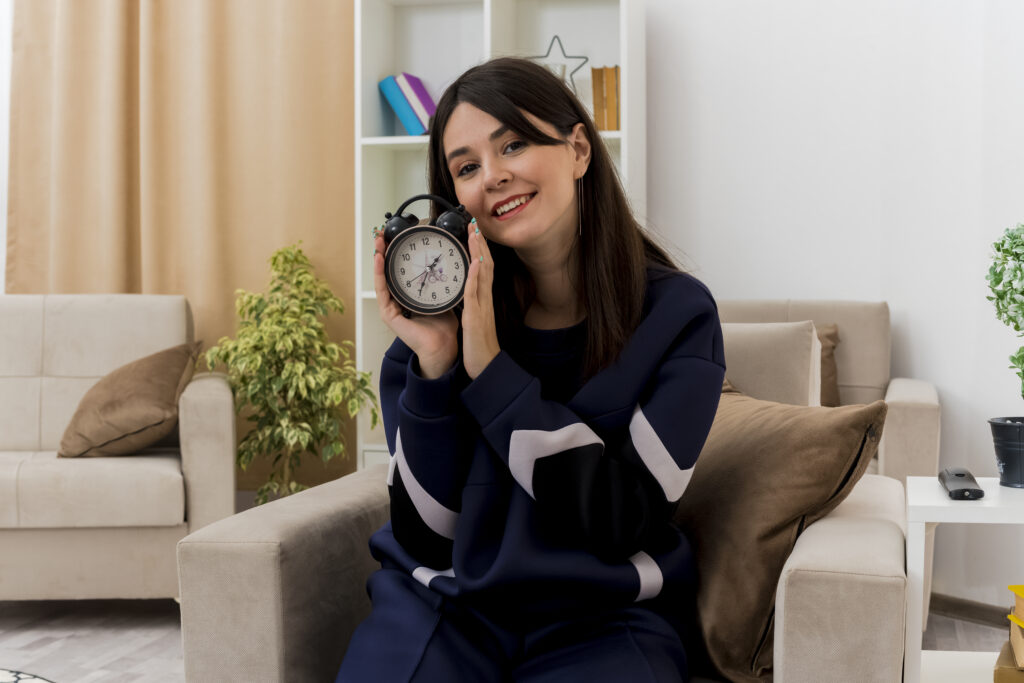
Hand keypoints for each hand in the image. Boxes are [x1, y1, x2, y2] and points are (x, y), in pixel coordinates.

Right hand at [373, 234, 457, 378]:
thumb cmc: (443, 324)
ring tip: (377, 241)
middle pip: (387, 272)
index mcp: (408, 296)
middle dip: (383, 252)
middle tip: (381, 233)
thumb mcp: (442, 294)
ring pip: (381, 278)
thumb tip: (446, 259)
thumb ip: (440, 279)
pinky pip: (382, 291)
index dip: (395, 253)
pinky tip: (379, 259)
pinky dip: (379, 274)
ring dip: (378, 258)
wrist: (443, 345)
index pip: (399, 270)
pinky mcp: (388, 314)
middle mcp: (396, 300)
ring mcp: (390, 307)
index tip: (395, 236)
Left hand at [462, 227, 500, 378]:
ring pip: (482, 274)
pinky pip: (475, 292)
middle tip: (474, 224)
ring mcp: (482, 306)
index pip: (483, 269)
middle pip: (485, 266)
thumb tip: (469, 293)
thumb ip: (474, 305)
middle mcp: (485, 299)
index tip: (475, 233)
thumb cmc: (479, 346)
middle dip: (480, 244)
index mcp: (483, 300)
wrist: (486, 366)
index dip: (480, 250)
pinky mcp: (476, 316)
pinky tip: (475, 262)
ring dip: (479, 252)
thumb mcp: (475, 320)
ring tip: (475, 234)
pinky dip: (475, 276)